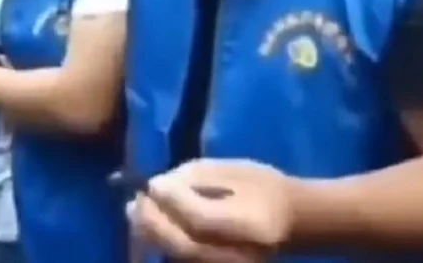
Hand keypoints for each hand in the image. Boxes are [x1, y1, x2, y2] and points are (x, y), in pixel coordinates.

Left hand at [128, 159, 294, 262]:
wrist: (287, 218)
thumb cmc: (259, 185)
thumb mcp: (231, 169)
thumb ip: (194, 178)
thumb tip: (156, 187)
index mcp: (252, 223)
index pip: (202, 219)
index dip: (172, 202)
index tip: (151, 183)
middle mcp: (241, 254)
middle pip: (186, 246)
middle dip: (154, 222)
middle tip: (136, 200)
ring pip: (180, 257)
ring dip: (151, 235)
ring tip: (137, 210)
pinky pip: (182, 260)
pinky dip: (161, 244)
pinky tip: (150, 225)